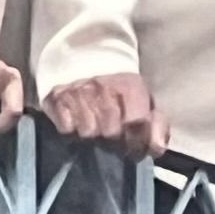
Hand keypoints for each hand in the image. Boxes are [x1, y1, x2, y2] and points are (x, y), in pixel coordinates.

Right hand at [42, 69, 167, 157]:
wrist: (87, 62)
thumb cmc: (122, 92)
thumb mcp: (146, 102)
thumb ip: (157, 125)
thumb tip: (156, 148)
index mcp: (130, 87)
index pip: (136, 123)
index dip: (137, 143)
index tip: (135, 151)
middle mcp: (103, 88)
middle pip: (111, 132)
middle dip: (115, 143)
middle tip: (114, 142)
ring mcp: (78, 92)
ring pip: (88, 133)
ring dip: (93, 138)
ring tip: (96, 132)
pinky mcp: (57, 98)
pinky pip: (66, 129)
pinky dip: (72, 132)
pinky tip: (78, 124)